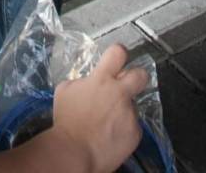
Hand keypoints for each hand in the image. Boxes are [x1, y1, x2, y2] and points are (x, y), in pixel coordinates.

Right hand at [47, 43, 149, 170]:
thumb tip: (88, 82)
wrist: (75, 152)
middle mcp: (120, 94)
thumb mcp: (65, 92)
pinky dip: (122, 130)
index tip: (117, 58)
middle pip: (141, 75)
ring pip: (131, 107)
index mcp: (101, 80)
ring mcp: (130, 114)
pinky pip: (131, 127)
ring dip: (122, 112)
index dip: (119, 53)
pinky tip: (110, 137)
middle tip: (127, 85)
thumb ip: (81, 82)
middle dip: (136, 77)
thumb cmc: (66, 122)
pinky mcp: (135, 132)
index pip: (118, 53)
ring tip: (105, 124)